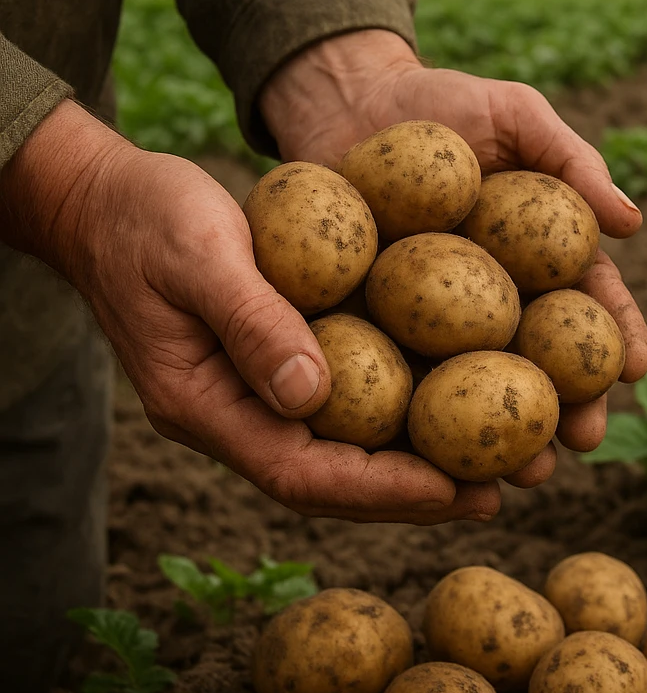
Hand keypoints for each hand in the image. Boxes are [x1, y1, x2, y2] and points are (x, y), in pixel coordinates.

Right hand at [0, 102, 500, 522]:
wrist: (106, 199)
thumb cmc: (147, 216)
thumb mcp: (200, 255)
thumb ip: (251, 321)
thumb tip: (311, 394)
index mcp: (203, 402)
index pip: (298, 473)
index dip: (377, 487)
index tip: (451, 488)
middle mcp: (231, 412)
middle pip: (329, 478)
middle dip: (411, 491)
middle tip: (494, 493)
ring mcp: (249, 392)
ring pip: (338, 447)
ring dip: (410, 462)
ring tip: (488, 466)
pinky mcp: (270, 360)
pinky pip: (338, 402)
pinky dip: (391, 411)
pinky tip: (445, 400)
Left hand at [260, 30, 646, 474]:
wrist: (346, 101)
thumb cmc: (442, 102)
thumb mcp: (514, 115)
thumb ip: (571, 159)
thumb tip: (632, 222)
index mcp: (537, 253)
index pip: (588, 301)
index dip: (615, 336)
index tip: (636, 372)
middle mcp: (493, 295)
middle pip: (538, 360)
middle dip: (564, 406)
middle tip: (578, 443)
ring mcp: (433, 316)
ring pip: (475, 385)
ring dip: (500, 433)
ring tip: (518, 472)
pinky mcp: (375, 322)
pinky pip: (399, 370)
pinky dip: (418, 414)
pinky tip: (430, 450)